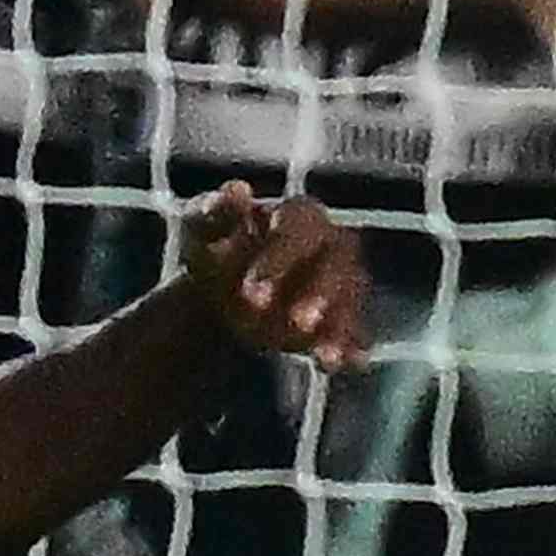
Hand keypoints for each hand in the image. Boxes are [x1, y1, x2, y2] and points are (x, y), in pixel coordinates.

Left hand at [175, 179, 370, 371]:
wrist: (218, 300)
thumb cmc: (213, 253)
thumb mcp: (199, 229)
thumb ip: (216, 211)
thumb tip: (239, 191)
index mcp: (298, 216)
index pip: (301, 226)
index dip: (281, 256)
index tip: (251, 290)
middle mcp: (329, 244)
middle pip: (339, 261)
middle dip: (320, 292)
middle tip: (296, 321)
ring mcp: (340, 283)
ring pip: (352, 297)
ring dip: (339, 324)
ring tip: (320, 354)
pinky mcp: (343, 318)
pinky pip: (355, 331)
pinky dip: (346, 348)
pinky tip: (330, 364)